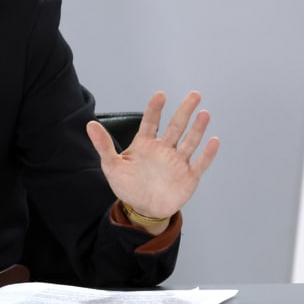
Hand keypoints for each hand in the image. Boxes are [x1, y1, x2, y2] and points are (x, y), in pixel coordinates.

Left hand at [86, 91, 219, 232]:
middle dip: (184, 111)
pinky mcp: (189, 177)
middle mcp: (164, 149)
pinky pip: (200, 163)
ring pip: (189, 141)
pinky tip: (214, 141)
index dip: (155, 109)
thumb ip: (103, 145)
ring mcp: (178, 162)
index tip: (160, 95)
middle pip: (175, 126)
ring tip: (204, 113)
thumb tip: (89, 124)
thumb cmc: (126, 185)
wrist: (142, 209)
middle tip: (194, 94)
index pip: (151, 122)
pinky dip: (207, 153)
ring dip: (197, 128)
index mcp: (145, 144)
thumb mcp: (111, 166)